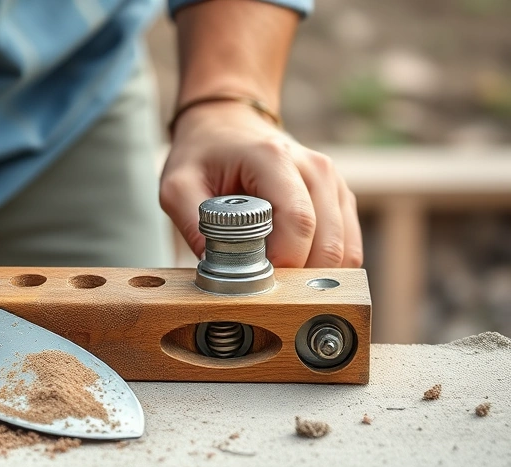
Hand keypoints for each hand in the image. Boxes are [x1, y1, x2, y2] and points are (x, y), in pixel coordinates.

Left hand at [159, 103, 361, 267]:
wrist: (228, 125)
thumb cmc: (202, 155)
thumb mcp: (177, 185)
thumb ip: (192, 225)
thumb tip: (216, 268)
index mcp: (274, 159)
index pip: (297, 222)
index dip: (280, 262)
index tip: (253, 279)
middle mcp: (315, 168)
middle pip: (327, 243)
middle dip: (296, 276)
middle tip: (261, 284)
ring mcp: (334, 183)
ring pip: (344, 250)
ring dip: (312, 276)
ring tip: (274, 275)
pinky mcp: (340, 200)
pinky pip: (348, 248)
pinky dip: (325, 269)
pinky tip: (292, 268)